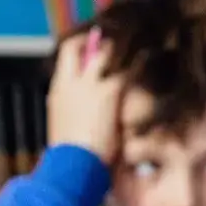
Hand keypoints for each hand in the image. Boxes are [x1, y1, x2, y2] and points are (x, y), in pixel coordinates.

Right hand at [48, 30, 124, 163]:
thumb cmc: (70, 156)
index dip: (77, 50)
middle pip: (75, 48)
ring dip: (115, 48)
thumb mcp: (64, 128)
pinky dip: (137, 63)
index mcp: (57, 91)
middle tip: (108, 40)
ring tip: (132, 45)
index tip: (88, 47)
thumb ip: (71, 112)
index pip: (63, 60)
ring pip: (103, 54)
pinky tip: (148, 58)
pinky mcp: (108, 92)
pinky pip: (125, 70)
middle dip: (91, 41)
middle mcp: (69, 83)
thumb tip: (76, 112)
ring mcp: (88, 85)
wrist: (73, 165)